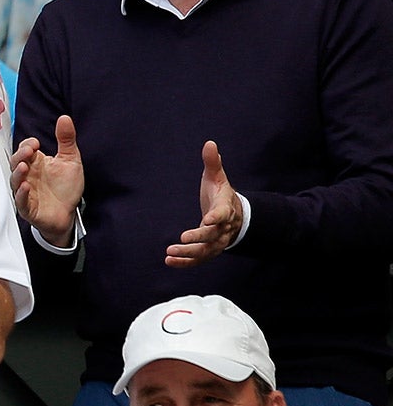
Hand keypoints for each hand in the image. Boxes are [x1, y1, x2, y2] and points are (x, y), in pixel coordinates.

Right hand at [10, 114, 83, 247]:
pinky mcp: (28, 208)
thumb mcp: (70, 160)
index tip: (37, 144)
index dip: (27, 146)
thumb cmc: (66, 188)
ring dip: (18, 174)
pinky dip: (21, 194)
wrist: (69, 214)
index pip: (24, 150)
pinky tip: (26, 187)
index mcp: (35, 163)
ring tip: (24, 167)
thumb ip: (66, 140)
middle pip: (16, 162)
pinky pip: (21, 201)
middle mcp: (28, 176)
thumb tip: (65, 118)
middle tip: (29, 152)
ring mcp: (26, 192)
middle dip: (20, 156)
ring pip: (15, 181)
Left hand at [167, 141, 244, 266]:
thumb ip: (212, 163)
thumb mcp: (217, 177)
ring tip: (169, 254)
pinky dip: (186, 262)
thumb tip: (209, 143)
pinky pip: (199, 259)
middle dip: (198, 238)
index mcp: (225, 208)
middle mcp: (223, 227)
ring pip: (206, 251)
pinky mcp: (209, 249)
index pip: (222, 213)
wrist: (236, 215)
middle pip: (213, 235)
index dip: (216, 217)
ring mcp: (217, 241)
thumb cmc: (221, 194)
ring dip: (189, 254)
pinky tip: (169, 261)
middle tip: (182, 239)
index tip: (208, 219)